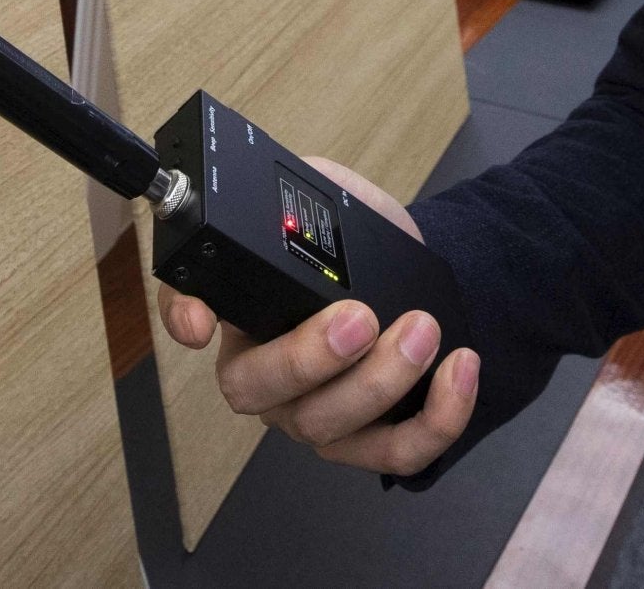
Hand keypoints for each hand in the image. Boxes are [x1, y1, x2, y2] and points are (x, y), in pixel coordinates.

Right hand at [156, 156, 479, 476]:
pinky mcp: (371, 442)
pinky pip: (395, 452)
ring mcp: (313, 415)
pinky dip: (434, 419)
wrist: (421, 272)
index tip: (201, 324)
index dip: (183, 321)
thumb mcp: (325, 195)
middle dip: (308, 358)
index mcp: (241, 309)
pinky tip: (459, 369)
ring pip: (327, 425)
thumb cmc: (362, 240)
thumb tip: (280, 193)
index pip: (188, 314)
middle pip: (256, 390)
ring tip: (423, 329)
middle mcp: (265, 374)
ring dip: (380, 382)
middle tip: (358, 318)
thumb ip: (296, 191)